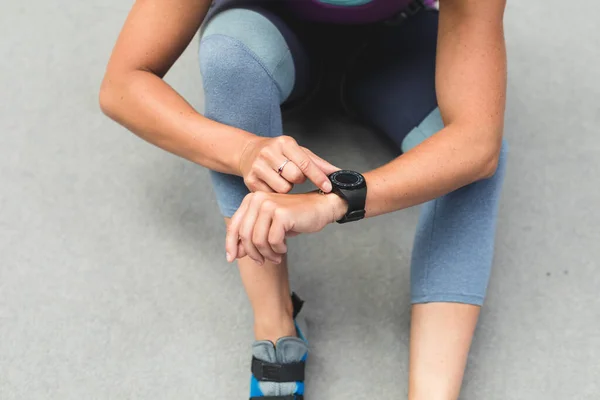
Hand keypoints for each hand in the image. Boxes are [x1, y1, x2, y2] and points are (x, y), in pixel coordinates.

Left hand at [225, 191, 347, 264]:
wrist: (320, 208)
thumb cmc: (293, 218)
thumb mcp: (268, 226)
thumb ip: (251, 236)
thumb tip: (235, 253)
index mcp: (251, 200)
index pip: (234, 225)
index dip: (231, 244)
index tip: (232, 258)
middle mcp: (257, 199)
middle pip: (245, 235)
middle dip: (252, 253)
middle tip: (262, 261)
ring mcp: (269, 205)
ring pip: (258, 240)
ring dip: (267, 253)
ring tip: (276, 256)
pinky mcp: (281, 214)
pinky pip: (273, 241)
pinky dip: (278, 249)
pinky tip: (284, 249)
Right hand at [238, 136, 337, 193]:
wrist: (248, 152)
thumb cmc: (278, 152)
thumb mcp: (298, 152)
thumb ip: (318, 163)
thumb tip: (339, 173)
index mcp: (284, 143)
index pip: (305, 163)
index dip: (318, 177)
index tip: (328, 187)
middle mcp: (269, 152)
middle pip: (295, 177)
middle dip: (299, 180)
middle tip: (294, 176)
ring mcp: (258, 166)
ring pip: (284, 189)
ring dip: (287, 187)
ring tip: (282, 179)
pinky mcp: (250, 180)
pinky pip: (271, 195)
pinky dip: (275, 192)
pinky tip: (272, 184)